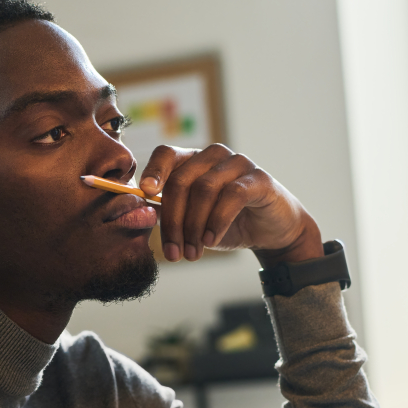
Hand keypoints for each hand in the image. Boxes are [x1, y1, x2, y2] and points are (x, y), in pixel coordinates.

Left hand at [138, 144, 323, 263]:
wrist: (270, 232)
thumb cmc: (226, 224)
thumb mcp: (190, 221)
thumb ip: (166, 212)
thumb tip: (137, 212)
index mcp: (193, 161)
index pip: (166, 154)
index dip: (153, 171)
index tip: (146, 193)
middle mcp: (214, 156)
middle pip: (181, 180)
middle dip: (173, 221)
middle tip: (172, 253)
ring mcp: (238, 164)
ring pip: (204, 189)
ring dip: (193, 226)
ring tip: (192, 253)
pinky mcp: (259, 179)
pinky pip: (232, 196)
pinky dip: (217, 221)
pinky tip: (211, 241)